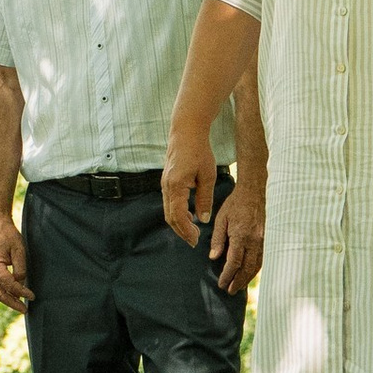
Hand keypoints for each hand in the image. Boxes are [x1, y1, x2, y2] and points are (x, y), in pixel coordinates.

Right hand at [0, 213, 30, 313]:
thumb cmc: (8, 234)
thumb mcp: (19, 249)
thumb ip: (20, 268)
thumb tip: (21, 283)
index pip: (8, 284)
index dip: (21, 292)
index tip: (32, 296)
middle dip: (12, 302)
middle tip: (24, 310)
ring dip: (7, 299)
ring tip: (19, 306)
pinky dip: (3, 291)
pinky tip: (13, 295)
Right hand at [162, 125, 219, 246]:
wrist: (186, 131)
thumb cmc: (199, 151)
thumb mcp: (208, 176)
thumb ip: (205, 198)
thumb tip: (203, 219)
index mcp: (176, 186)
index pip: (178, 216)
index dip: (186, 231)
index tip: (196, 240)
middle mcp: (166, 186)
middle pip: (170, 217)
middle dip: (181, 231)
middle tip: (194, 241)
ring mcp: (164, 184)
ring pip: (168, 211)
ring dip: (179, 223)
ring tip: (193, 231)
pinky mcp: (166, 181)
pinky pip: (169, 202)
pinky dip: (177, 213)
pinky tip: (189, 215)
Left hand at [208, 173, 265, 294]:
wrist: (255, 192)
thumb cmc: (235, 204)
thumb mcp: (221, 219)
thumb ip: (218, 239)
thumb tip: (214, 258)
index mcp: (241, 236)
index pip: (234, 262)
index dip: (227, 275)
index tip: (221, 284)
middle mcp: (255, 241)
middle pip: (247, 268)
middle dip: (238, 281)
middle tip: (230, 291)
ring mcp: (264, 240)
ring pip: (257, 266)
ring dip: (247, 278)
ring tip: (239, 285)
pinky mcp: (268, 239)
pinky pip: (262, 259)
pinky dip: (255, 269)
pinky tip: (249, 273)